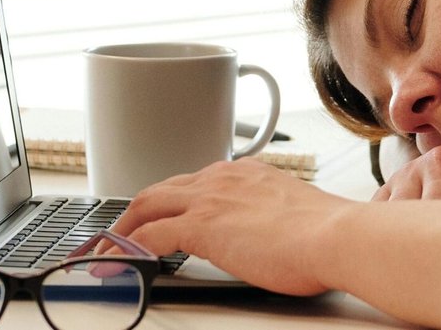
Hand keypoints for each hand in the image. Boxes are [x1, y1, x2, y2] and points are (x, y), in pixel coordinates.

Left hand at [108, 158, 347, 295]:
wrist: (335, 236)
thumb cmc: (326, 233)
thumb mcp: (289, 214)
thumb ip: (267, 217)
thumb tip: (264, 236)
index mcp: (246, 174)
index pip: (193, 184)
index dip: (169, 204)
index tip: (158, 220)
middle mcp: (223, 178)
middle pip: (161, 190)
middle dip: (134, 213)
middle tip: (118, 236)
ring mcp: (210, 199)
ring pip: (146, 206)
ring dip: (121, 230)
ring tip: (104, 253)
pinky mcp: (201, 226)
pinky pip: (146, 237)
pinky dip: (124, 251)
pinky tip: (114, 266)